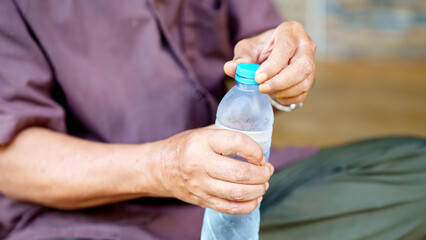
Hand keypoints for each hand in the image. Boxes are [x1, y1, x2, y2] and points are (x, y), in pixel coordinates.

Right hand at [157, 127, 273, 214]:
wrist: (160, 168)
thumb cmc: (186, 147)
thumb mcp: (203, 132)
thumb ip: (227, 134)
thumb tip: (257, 140)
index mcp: (202, 142)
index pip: (237, 143)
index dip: (255, 150)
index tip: (261, 155)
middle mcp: (200, 164)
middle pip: (240, 173)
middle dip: (262, 174)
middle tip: (267, 170)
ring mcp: (200, 185)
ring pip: (237, 193)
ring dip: (258, 190)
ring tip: (264, 184)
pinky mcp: (201, 200)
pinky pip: (229, 208)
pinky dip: (248, 205)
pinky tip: (255, 198)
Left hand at [224, 21, 316, 105]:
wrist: (271, 57)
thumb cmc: (261, 49)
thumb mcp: (247, 49)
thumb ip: (240, 58)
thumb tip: (231, 69)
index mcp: (291, 31)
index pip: (286, 48)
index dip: (273, 65)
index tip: (258, 77)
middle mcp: (306, 46)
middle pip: (302, 67)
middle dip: (280, 81)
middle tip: (261, 88)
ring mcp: (311, 64)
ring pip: (304, 82)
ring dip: (282, 92)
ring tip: (265, 90)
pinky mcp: (310, 79)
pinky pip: (302, 94)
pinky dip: (286, 99)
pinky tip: (274, 95)